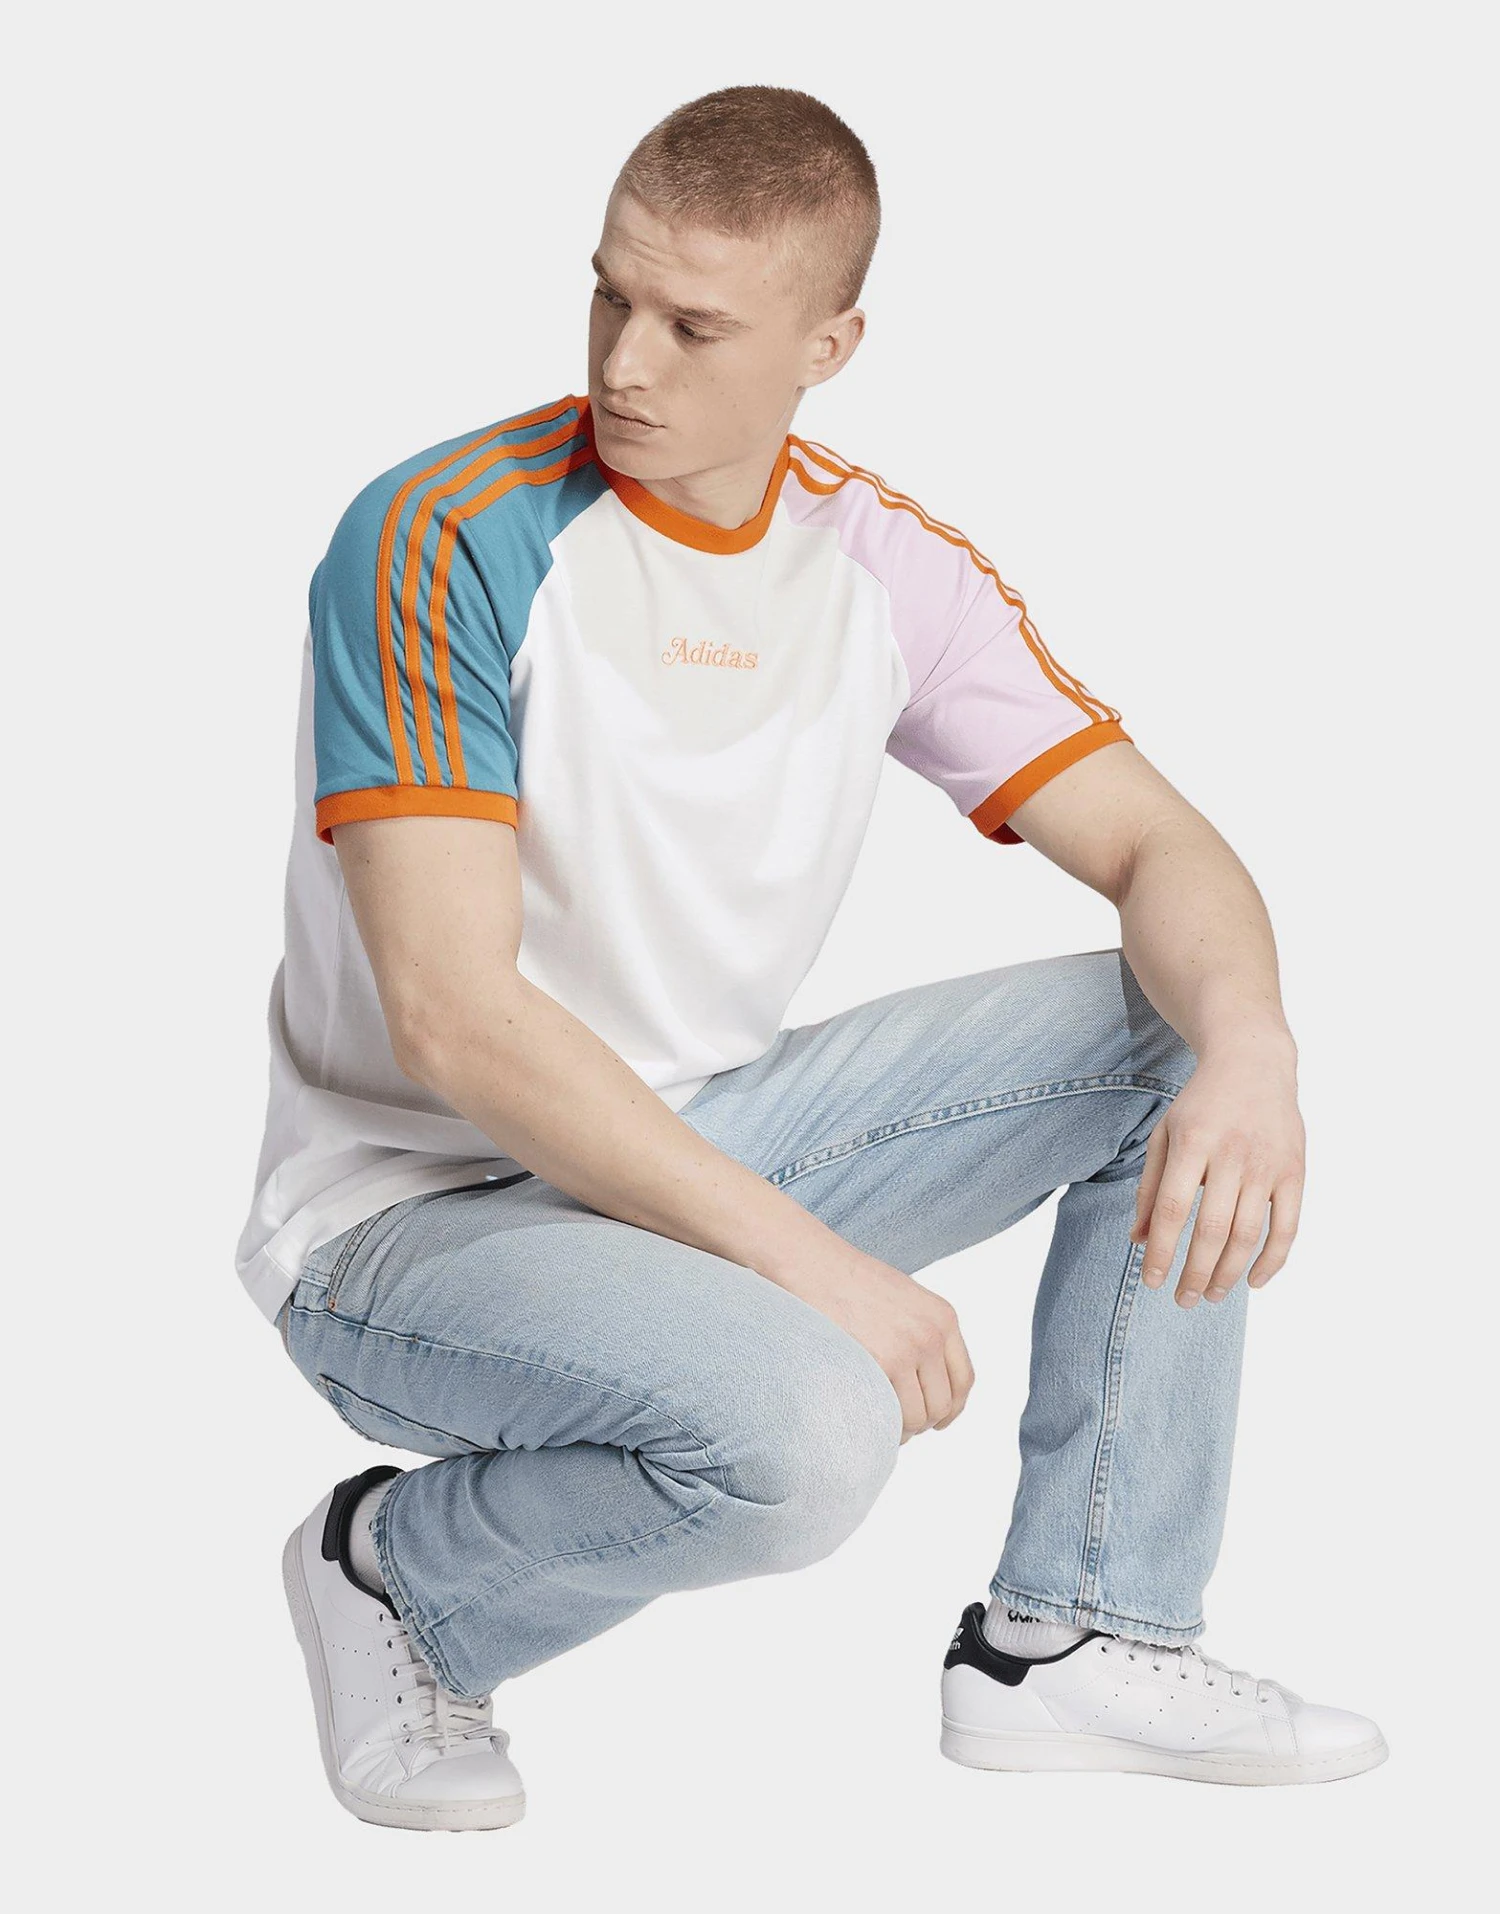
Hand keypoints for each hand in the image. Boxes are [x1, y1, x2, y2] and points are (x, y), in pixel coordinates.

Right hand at [774, 1244, 974, 1441]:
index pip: (964, 1379)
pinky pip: (890, 1414)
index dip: (953, 1407)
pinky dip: (883, 1425)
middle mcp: (930, 1336)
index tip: (940, 1417)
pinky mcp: (878, 1365)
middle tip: (903, 1422)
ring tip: (884, 1423)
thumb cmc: (851, 1280)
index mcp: (943, 1318)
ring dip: (903, 1427)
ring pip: (918, 1416)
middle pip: (943, 1404)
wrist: (815, 1264)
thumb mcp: (907, 1297)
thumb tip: (928, 1377)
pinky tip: (870, 1421)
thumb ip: (925, 1331)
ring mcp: (905, 1352)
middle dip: (924, 1421)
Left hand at [1130, 1036, 1304, 1306]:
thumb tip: (1138, 1240)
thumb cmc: (1201, 1106)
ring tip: (1211, 1296)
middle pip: (1210, 1229)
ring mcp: (1267, 1164)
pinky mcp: (1294, 1171)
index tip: (1150, 1281)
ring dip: (1228, 1273)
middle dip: (1194, 1273)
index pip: (1172, 1208)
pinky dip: (1272, 1260)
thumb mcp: (1165, 1135)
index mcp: (1192, 1141)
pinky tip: (1253, 1281)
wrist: (1253, 1064)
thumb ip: (1150, 1186)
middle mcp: (1231, 1153)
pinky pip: (1287, 1226)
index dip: (1161, 1250)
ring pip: (1247, 1234)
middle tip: (1182, 1300)